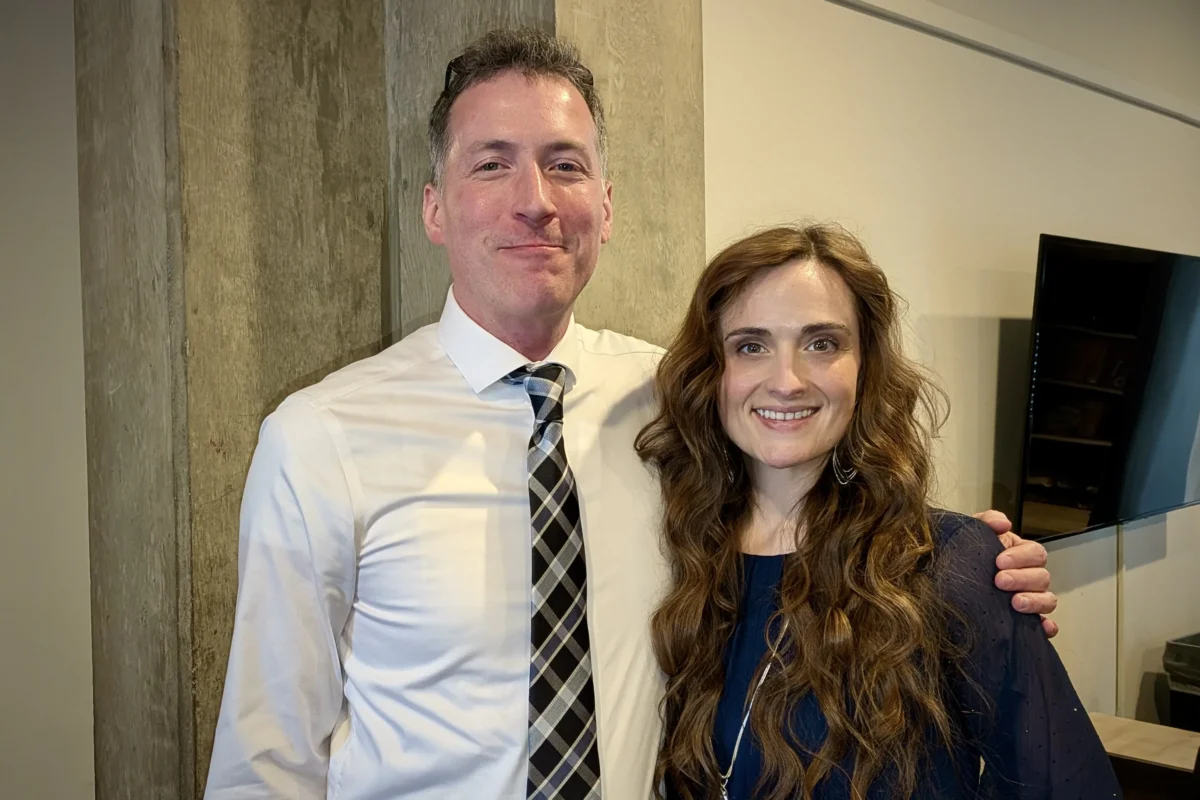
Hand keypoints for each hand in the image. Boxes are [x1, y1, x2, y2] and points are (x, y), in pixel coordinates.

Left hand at [973, 510, 1058, 638]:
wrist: (945, 577)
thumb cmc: (964, 554)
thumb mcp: (973, 532)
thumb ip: (988, 520)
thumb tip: (1003, 524)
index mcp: (1020, 554)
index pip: (1036, 553)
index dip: (1022, 557)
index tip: (999, 561)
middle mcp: (1028, 576)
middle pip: (1043, 577)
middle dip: (1023, 579)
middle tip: (1000, 581)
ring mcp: (1030, 599)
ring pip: (1048, 600)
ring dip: (1035, 601)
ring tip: (1015, 603)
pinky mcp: (1026, 621)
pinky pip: (1044, 626)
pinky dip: (1046, 627)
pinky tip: (1041, 628)